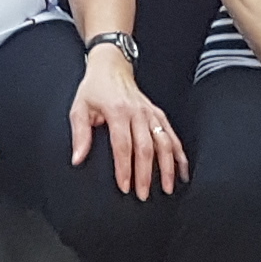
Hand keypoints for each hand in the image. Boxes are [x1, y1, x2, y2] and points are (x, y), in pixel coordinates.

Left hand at [64, 49, 187, 201]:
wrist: (112, 66)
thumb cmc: (94, 89)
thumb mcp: (79, 108)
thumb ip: (80, 134)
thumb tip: (77, 159)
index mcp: (117, 111)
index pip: (123, 145)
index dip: (125, 168)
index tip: (124, 186)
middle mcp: (137, 112)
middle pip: (146, 148)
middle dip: (146, 174)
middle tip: (144, 195)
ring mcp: (151, 113)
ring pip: (164, 143)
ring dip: (167, 168)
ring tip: (167, 188)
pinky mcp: (159, 114)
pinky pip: (172, 136)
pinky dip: (179, 154)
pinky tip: (182, 170)